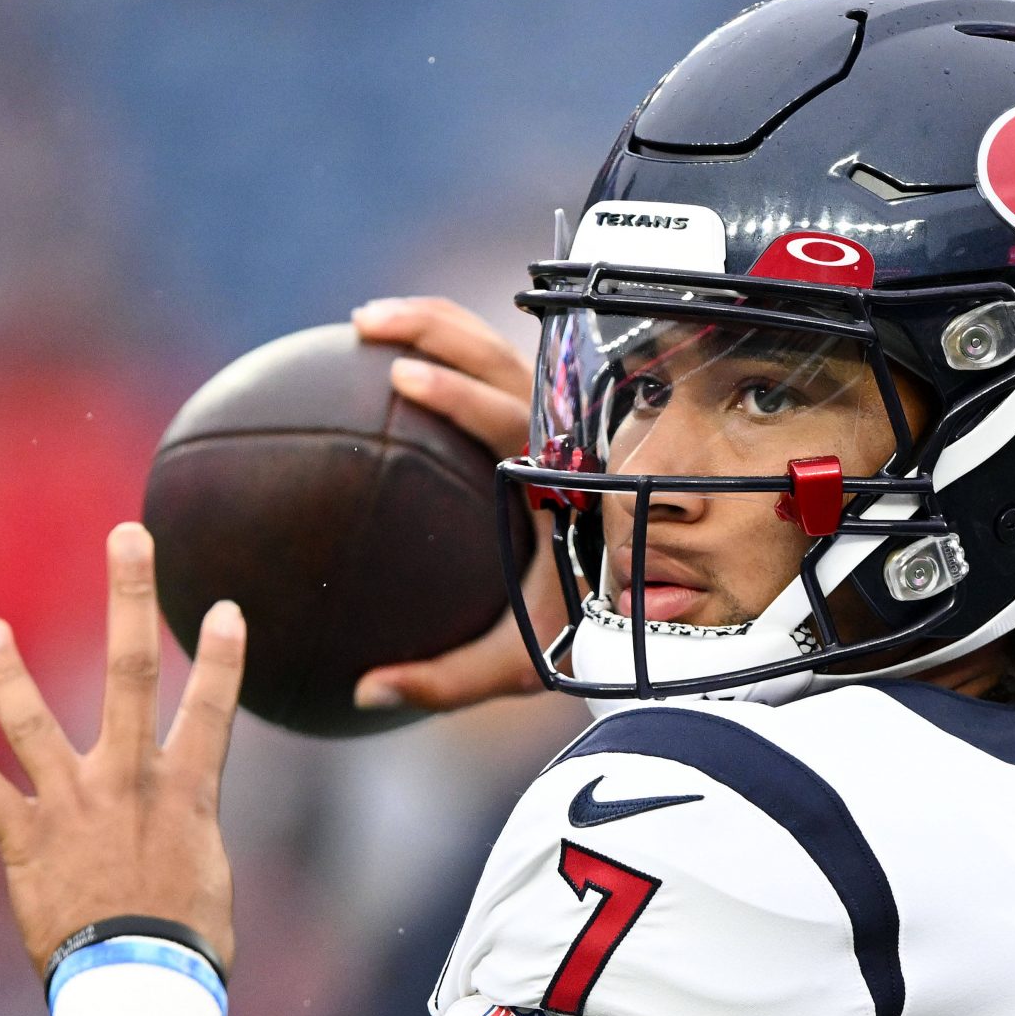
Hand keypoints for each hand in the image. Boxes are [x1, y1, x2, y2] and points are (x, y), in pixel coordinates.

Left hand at [0, 523, 242, 974]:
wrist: (140, 984)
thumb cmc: (186, 945)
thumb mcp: (207, 876)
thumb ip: (187, 833)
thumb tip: (178, 827)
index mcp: (185, 791)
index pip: (212, 707)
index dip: (219, 656)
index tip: (220, 607)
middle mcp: (128, 781)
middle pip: (132, 673)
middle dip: (129, 597)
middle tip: (126, 536)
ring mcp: (72, 805)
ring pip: (33, 723)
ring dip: (6, 672)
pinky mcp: (25, 840)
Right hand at [347, 296, 568, 712]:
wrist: (651, 612)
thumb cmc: (584, 634)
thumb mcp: (520, 663)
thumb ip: (445, 681)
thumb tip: (364, 692)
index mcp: (562, 484)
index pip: (506, 421)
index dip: (456, 393)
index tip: (402, 377)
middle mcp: (566, 440)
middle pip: (498, 358)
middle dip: (431, 330)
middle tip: (364, 324)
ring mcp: (562, 421)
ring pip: (497, 349)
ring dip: (435, 327)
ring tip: (367, 323)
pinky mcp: (553, 420)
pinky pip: (500, 371)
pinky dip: (451, 352)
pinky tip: (398, 356)